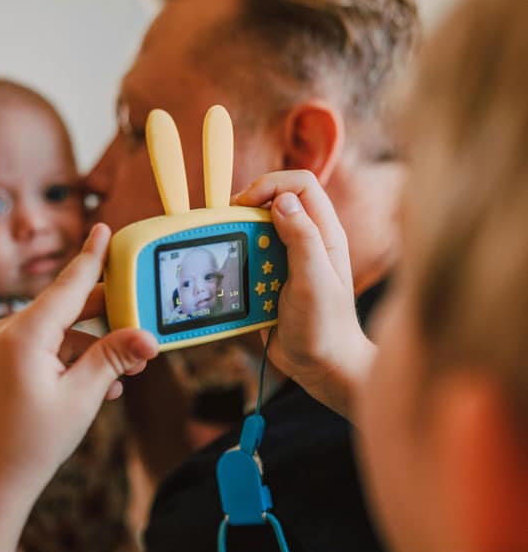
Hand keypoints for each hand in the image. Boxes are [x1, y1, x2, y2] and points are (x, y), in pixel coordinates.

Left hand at [0, 223, 158, 499]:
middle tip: (141, 316)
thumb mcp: (82, 397)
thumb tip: (148, 337)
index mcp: (24, 334)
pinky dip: (75, 359)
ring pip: (62, 331)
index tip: (104, 227)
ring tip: (127, 371)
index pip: (68, 285)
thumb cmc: (32, 442)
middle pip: (68, 307)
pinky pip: (48, 347)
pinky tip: (101, 384)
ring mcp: (4, 346)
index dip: (92, 256)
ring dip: (95, 347)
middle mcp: (8, 332)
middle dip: (107, 315)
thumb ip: (114, 358)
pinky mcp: (5, 360)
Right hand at [234, 171, 375, 419]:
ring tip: (228, 253)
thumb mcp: (314, 282)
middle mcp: (306, 240)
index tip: (245, 204)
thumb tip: (281, 201)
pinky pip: (249, 257)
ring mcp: (288, 258)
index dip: (271, 185)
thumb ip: (302, 240)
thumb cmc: (325, 327)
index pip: (300, 185)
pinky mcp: (271, 276)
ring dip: (239, 238)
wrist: (321, 367)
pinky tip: (233, 276)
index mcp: (324, 233)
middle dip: (247, 210)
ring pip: (256, 229)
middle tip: (226, 226)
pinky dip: (237, 261)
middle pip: (273, 202)